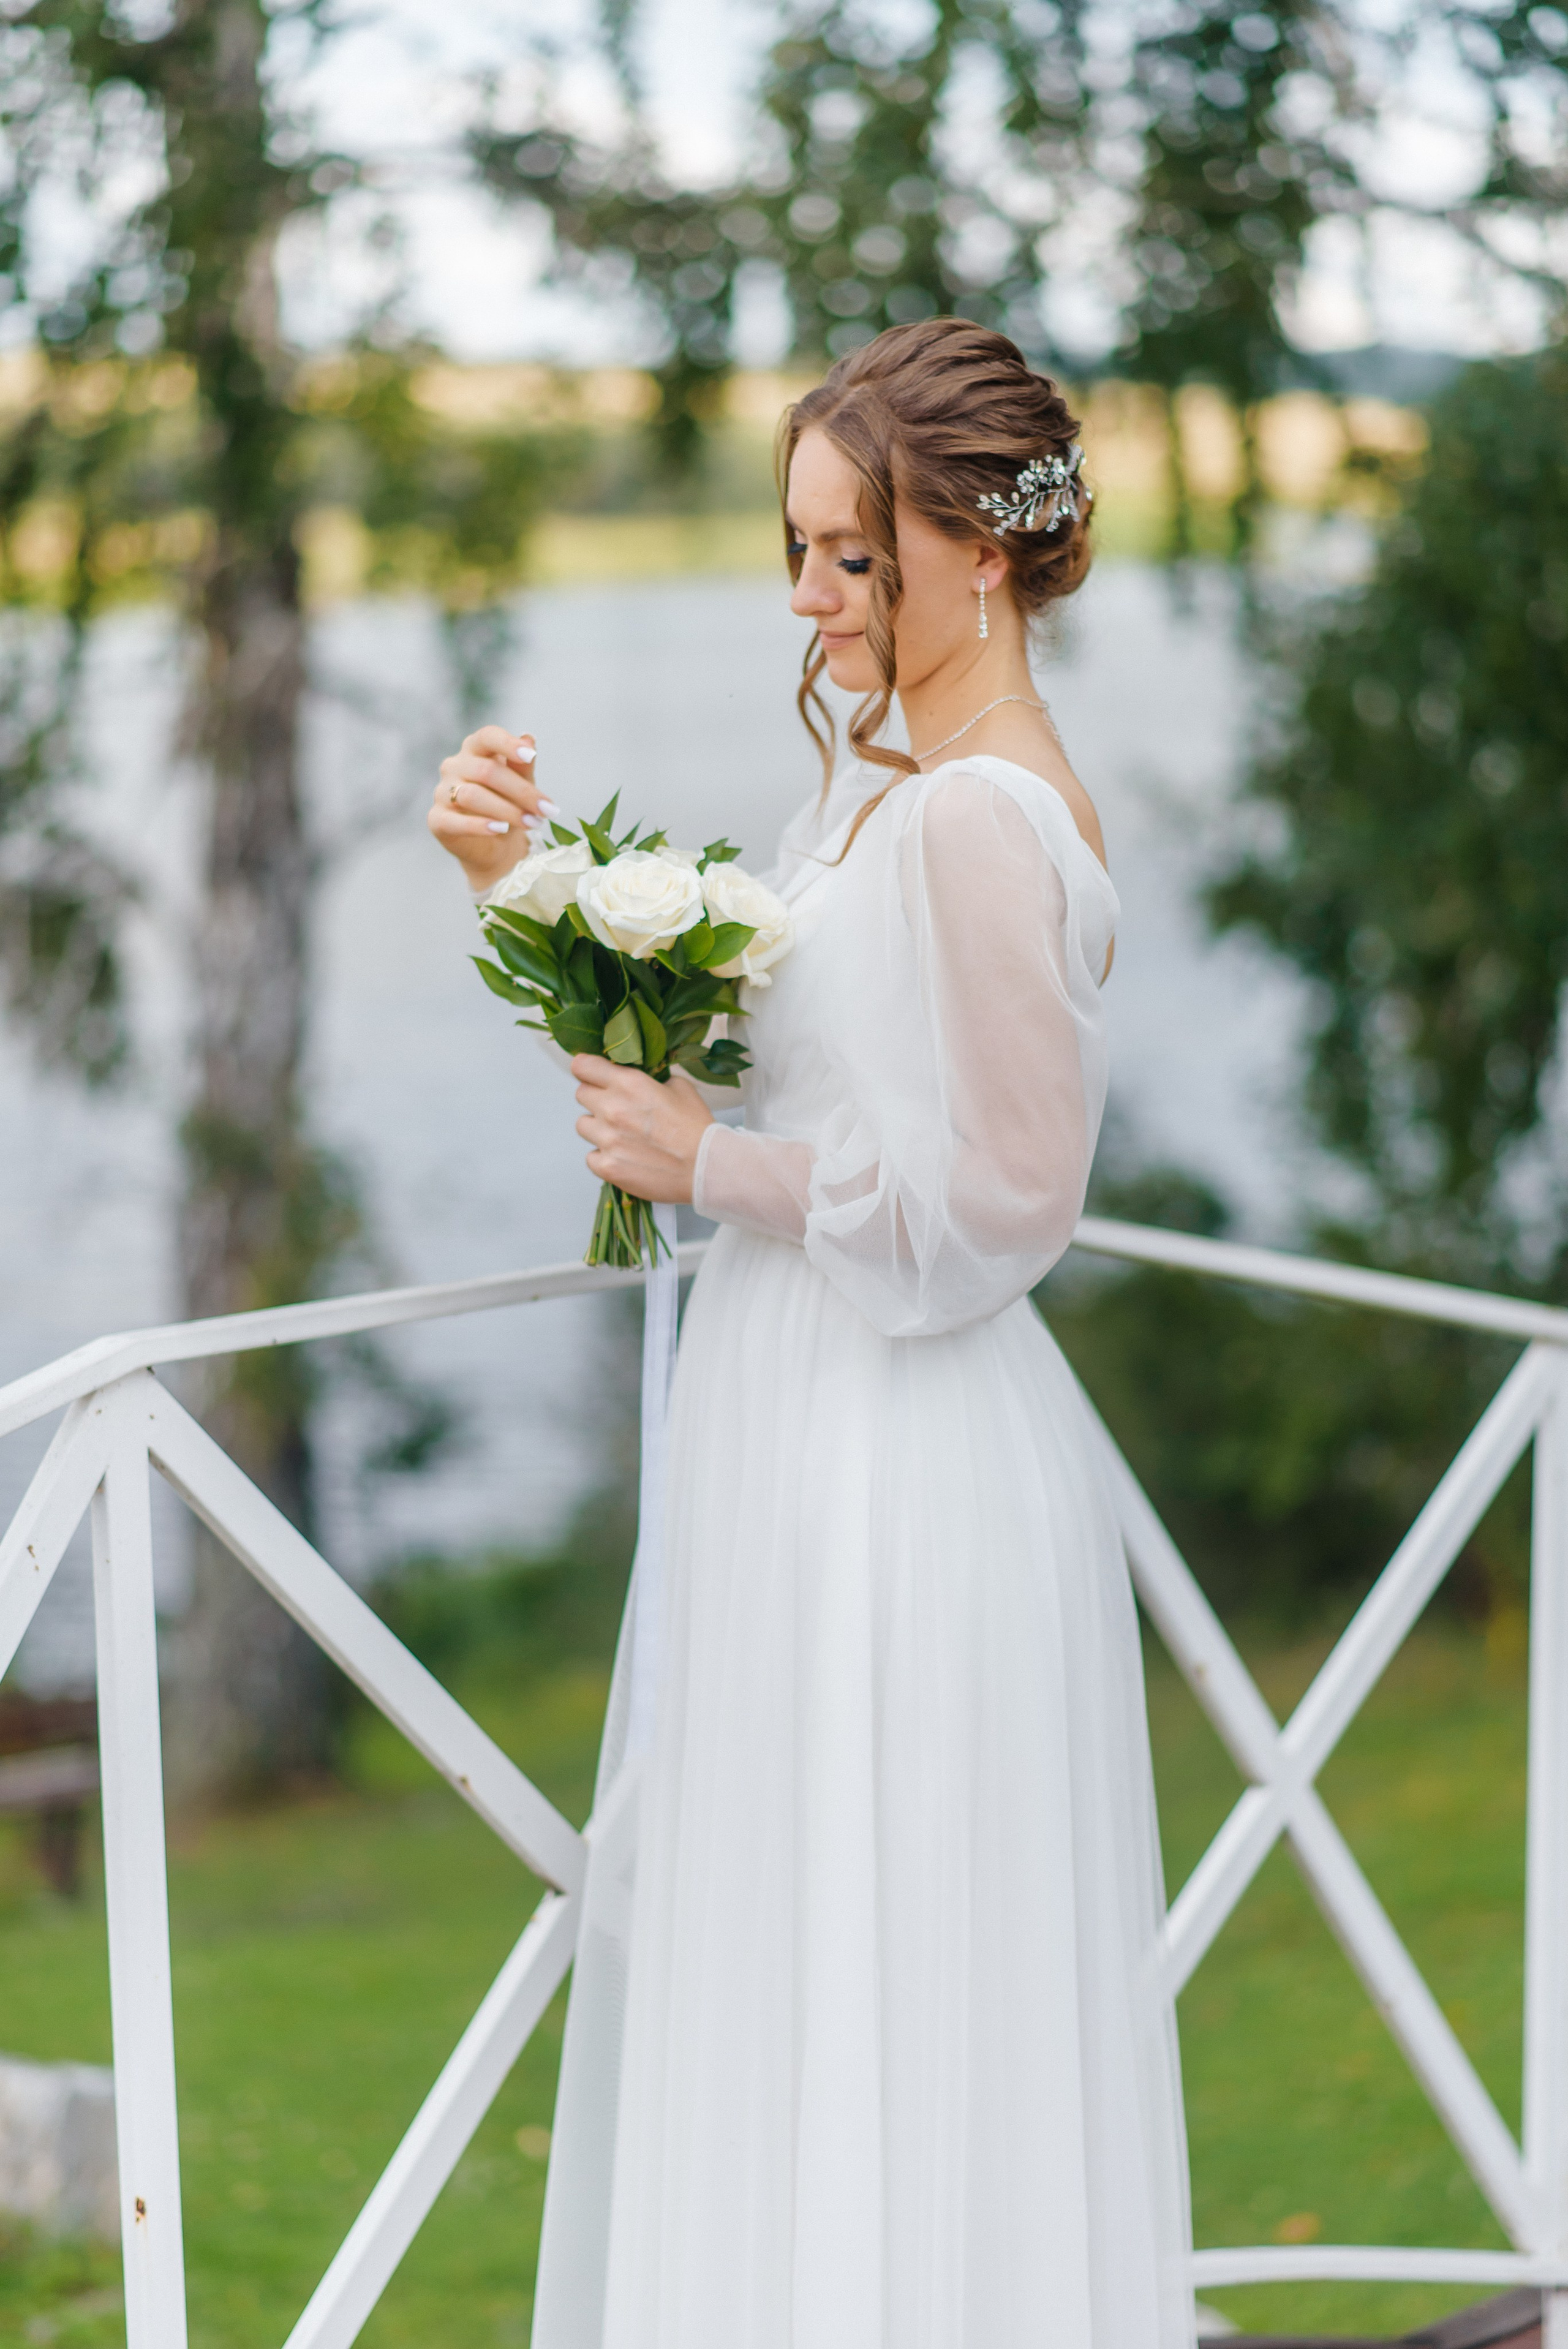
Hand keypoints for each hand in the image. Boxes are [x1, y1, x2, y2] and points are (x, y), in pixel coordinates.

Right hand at [428, 725, 560, 892]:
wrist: (496, 846)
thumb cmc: (508, 805)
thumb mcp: (522, 784)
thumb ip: (523, 765)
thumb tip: (529, 738)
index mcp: (475, 749)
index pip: (487, 737)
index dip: (508, 744)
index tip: (531, 756)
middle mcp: (454, 766)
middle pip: (486, 771)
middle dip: (521, 792)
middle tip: (547, 810)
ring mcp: (442, 792)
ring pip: (472, 796)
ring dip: (507, 811)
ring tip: (532, 823)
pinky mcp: (437, 820)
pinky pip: (454, 821)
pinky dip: (479, 825)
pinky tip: (500, 829)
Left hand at [573, 1058, 712, 1203]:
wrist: (706, 1168)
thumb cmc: (697, 1128)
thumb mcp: (680, 1087)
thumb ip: (652, 1079)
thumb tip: (639, 1080)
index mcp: (629, 1083)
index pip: (582, 1066)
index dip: (587, 1070)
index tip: (593, 1075)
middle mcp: (612, 1108)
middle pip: (581, 1094)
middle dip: (596, 1097)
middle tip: (617, 1108)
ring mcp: (607, 1139)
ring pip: (583, 1125)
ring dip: (598, 1127)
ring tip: (621, 1135)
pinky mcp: (607, 1166)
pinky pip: (590, 1156)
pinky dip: (603, 1156)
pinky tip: (624, 1156)